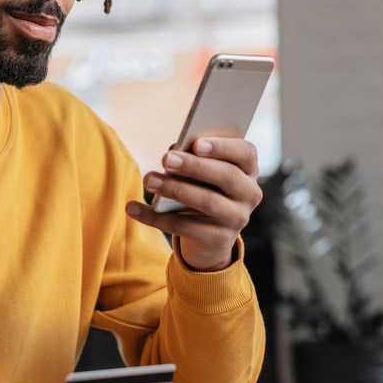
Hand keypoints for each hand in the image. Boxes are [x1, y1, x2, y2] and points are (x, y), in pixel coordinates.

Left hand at [126, 138, 261, 270]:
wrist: (210, 239)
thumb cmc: (205, 191)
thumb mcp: (204, 174)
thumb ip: (195, 159)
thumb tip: (174, 150)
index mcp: (248, 170)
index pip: (246, 153)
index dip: (223, 146)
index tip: (196, 143)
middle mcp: (249, 194)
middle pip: (227, 176)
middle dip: (194, 166)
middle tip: (166, 159)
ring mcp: (237, 219)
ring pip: (208, 202)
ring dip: (175, 189)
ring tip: (149, 179)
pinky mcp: (218, 239)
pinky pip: (185, 227)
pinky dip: (155, 218)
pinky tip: (133, 208)